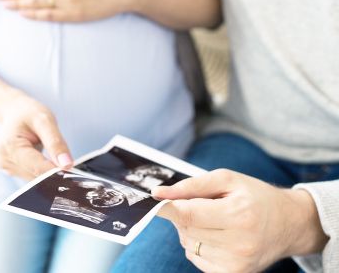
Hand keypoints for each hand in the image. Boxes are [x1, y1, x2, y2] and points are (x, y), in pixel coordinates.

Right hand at [0, 94, 72, 179]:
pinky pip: (34, 176)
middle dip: (56, 173)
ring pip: (37, 179)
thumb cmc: (29, 113)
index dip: (57, 172)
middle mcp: (6, 160)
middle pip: (37, 176)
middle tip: (72, 166)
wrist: (15, 112)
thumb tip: (67, 164)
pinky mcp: (13, 171)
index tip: (74, 173)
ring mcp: (8, 167)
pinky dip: (46, 172)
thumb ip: (56, 143)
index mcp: (11, 147)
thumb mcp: (45, 120)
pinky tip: (51, 162)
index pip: (38, 168)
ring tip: (60, 159)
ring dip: (51, 174)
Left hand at [153, 169, 327, 272]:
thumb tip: (158, 193)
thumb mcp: (226, 179)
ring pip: (188, 244)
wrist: (288, 224)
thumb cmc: (254, 196)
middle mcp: (239, 244)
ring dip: (191, 230)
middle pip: (186, 229)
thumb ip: (191, 185)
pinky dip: (198, 244)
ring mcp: (236, 264)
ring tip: (214, 220)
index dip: (167, 208)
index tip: (155, 200)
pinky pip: (195, 258)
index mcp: (239, 215)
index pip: (188, 215)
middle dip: (184, 214)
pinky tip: (217, 236)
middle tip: (202, 205)